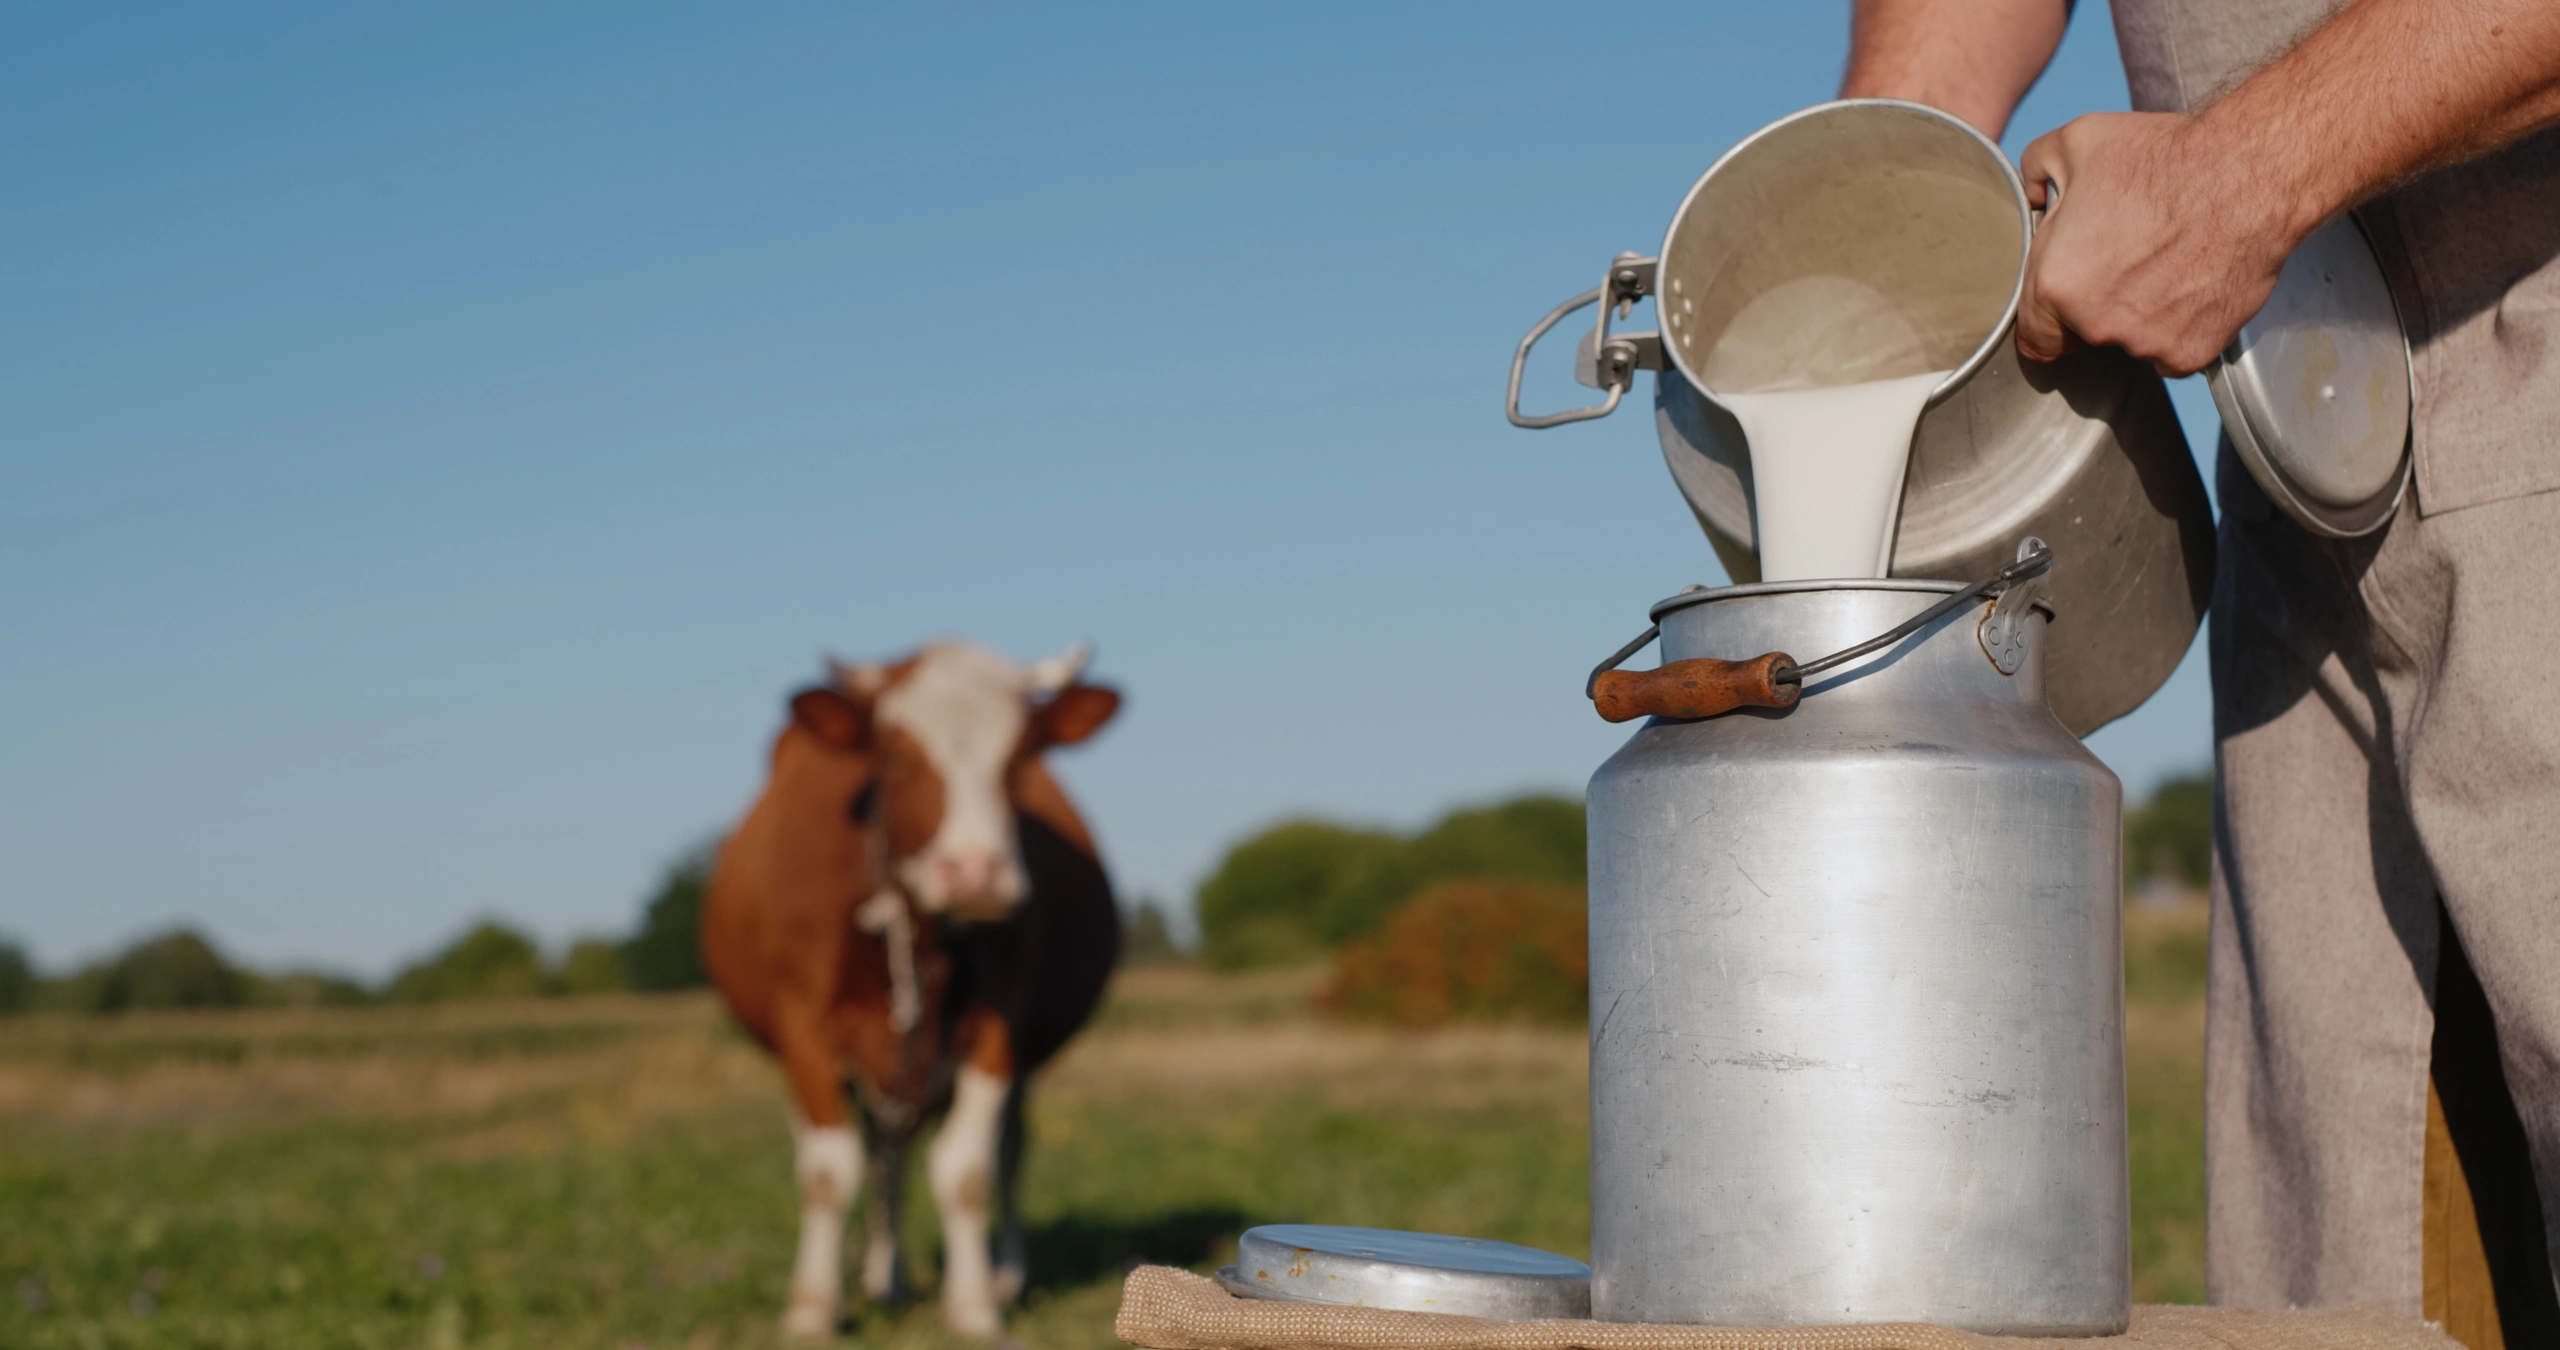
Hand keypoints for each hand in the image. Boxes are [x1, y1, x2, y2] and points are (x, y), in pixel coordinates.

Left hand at [2017, 112, 2304, 375]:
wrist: (2250, 176)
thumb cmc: (2165, 157)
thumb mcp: (2078, 141)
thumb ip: (2035, 168)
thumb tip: (2031, 194)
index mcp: (2055, 284)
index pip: (2035, 336)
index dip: (2049, 318)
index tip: (2067, 303)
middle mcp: (2095, 324)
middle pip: (2085, 335)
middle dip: (2098, 306)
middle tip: (2129, 261)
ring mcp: (2145, 343)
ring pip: (2131, 342)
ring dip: (2141, 316)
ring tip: (2168, 264)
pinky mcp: (2190, 351)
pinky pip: (2174, 350)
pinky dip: (2182, 326)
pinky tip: (2194, 283)